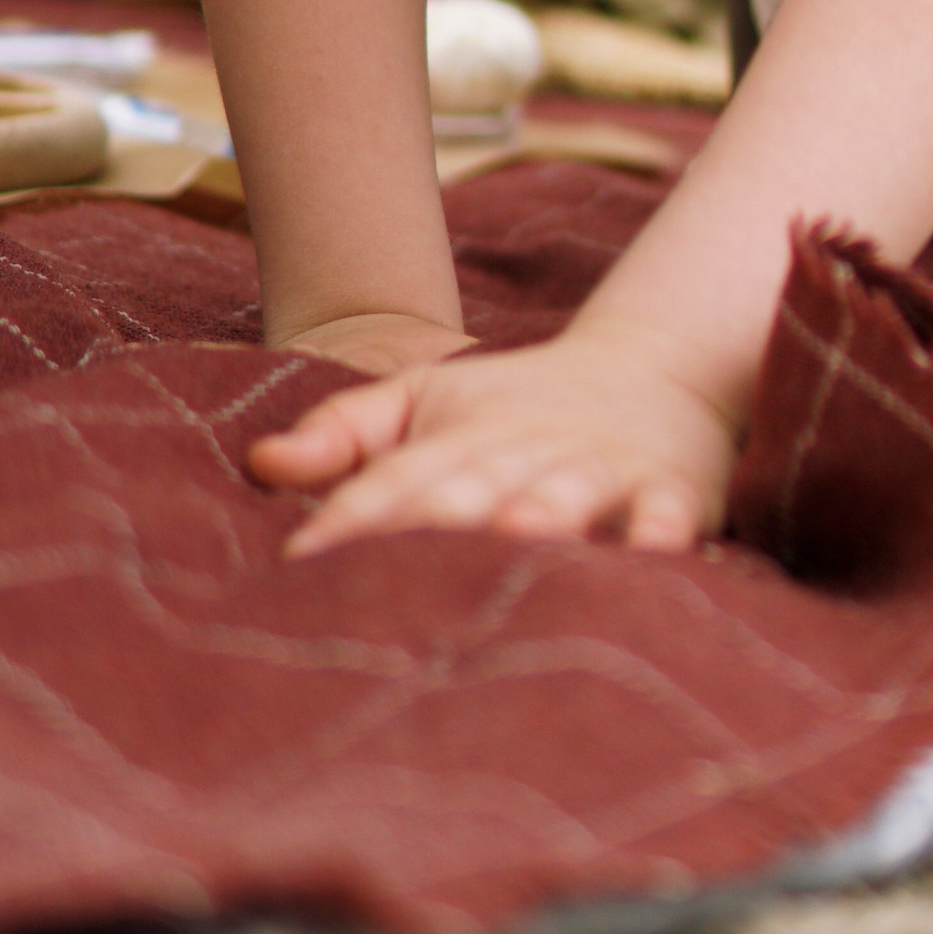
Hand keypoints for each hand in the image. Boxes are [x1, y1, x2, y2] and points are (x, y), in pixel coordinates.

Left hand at [250, 314, 741, 557]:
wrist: (658, 365)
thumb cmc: (517, 405)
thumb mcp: (426, 399)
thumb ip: (345, 432)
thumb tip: (260, 462)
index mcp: (461, 434)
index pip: (397, 476)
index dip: (353, 513)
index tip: (302, 558)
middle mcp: (526, 450)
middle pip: (476, 483)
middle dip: (440, 517)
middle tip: (398, 568)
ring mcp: (601, 468)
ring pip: (566, 492)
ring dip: (541, 513)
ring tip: (516, 538)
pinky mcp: (672, 487)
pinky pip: (668, 510)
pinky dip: (662, 528)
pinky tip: (652, 548)